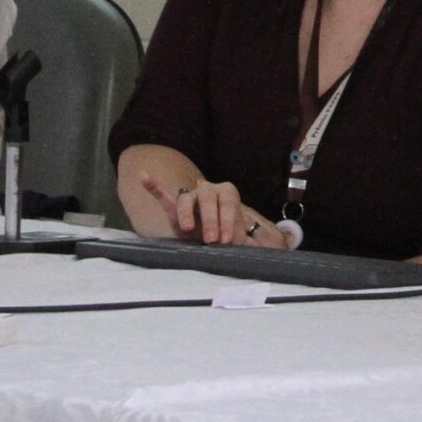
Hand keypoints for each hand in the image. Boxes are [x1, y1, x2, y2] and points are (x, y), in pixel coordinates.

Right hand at [138, 174, 282, 246]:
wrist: (220, 240)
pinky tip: (144, 176)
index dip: (228, 218)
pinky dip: (154, 187)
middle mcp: (209, 192)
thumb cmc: (235, 239)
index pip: (229, 200)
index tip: (227, 239)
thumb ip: (258, 241)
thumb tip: (277, 245)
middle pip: (208, 197)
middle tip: (212, 239)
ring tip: (188, 228)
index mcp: (228, 195)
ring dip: (187, 213)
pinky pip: (164, 196)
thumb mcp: (250, 241)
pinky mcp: (175, 210)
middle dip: (211, 218)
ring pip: (186, 199)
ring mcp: (191, 199)